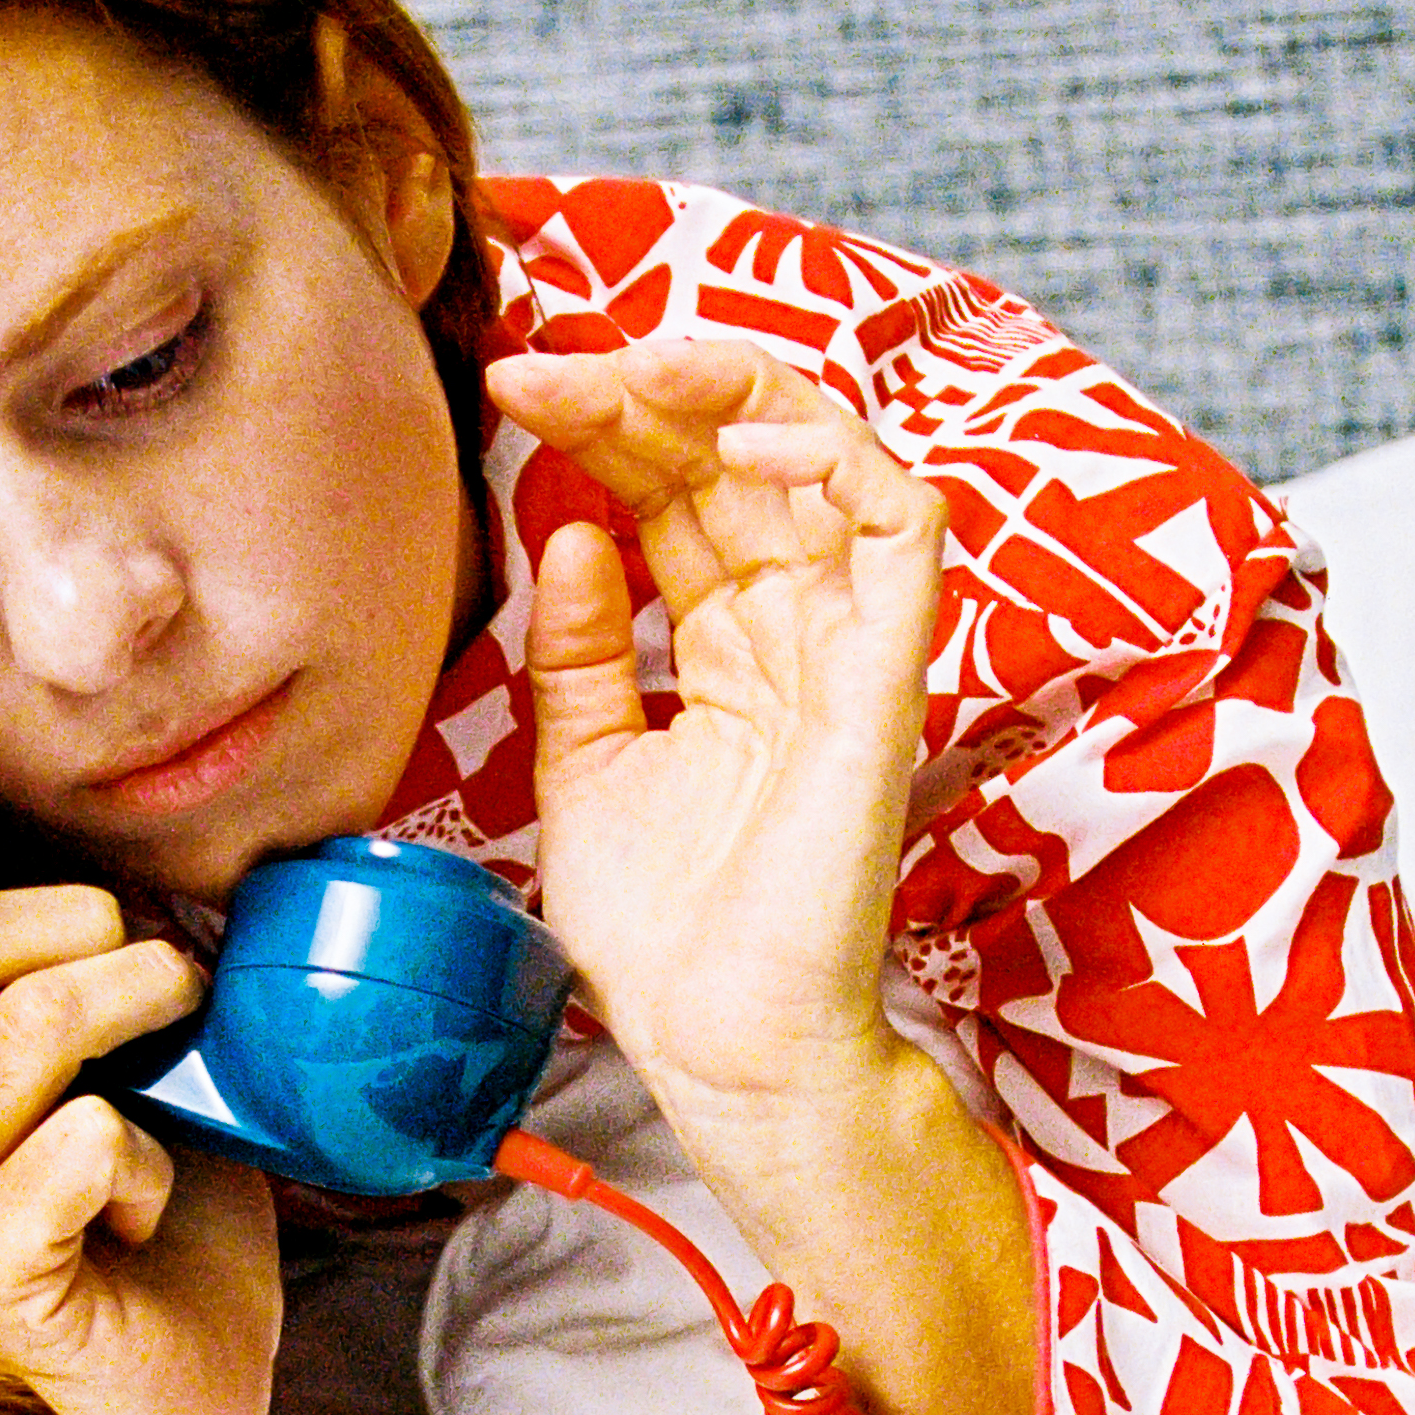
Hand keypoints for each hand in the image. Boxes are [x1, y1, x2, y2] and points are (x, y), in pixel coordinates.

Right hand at [0, 855, 279, 1414]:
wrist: (185, 1392)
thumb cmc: (149, 1218)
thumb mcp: (103, 1056)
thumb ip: (53, 969)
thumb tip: (84, 875)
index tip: (32, 898)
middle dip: (88, 924)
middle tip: (170, 976)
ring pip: (24, 1027)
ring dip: (142, 1007)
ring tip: (182, 1056)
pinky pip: (79, 1140)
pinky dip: (146, 1151)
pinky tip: (141, 1205)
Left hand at [482, 336, 946, 1118]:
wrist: (716, 1043)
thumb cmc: (665, 936)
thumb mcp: (585, 765)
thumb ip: (583, 654)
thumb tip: (569, 537)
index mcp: (733, 648)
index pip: (680, 494)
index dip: (605, 426)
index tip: (512, 388)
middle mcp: (798, 630)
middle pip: (738, 457)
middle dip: (640, 392)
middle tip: (542, 371)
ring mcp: (848, 645)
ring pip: (826, 456)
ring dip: (733, 389)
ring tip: (635, 371)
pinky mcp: (887, 674)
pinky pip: (902, 524)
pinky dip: (835, 455)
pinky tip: (741, 438)